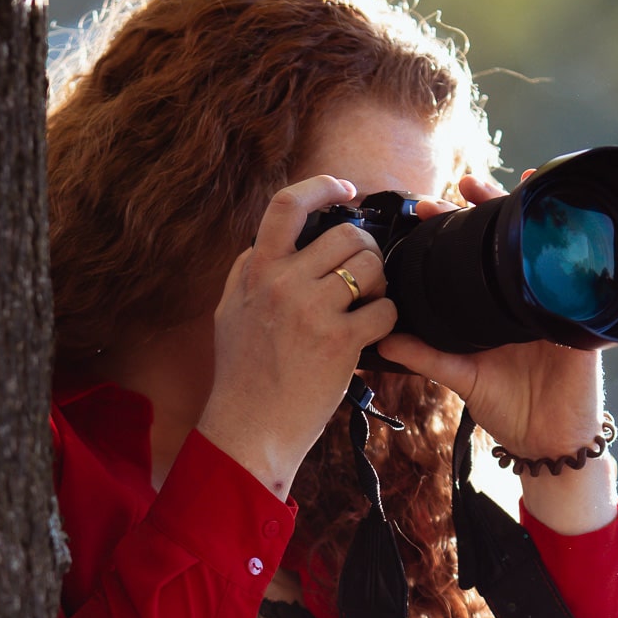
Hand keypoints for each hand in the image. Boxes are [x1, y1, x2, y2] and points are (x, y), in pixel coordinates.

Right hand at [199, 175, 396, 497]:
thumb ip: (248, 273)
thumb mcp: (229, 313)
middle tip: (367, 272)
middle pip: (346, 234)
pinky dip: (388, 318)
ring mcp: (311, 310)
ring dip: (380, 283)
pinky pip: (384, 310)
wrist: (248, 430)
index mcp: (256, 271)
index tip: (344, 189)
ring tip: (369, 305)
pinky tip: (375, 333)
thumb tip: (268, 243)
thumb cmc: (241, 376)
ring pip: (370, 266)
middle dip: (366, 248)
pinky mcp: (339, 342)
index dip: (321, 187)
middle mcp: (281, 283)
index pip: (286, 205)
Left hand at [378, 174, 617, 533]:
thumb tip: (381, 338)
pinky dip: (577, 244)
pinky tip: (565, 219)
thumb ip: (425, 354)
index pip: (469, 252)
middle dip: (488, 204)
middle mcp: (523, 294)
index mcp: (492, 303)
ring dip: (533, 210)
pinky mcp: (581, 315)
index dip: (450, 225)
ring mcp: (553, 300)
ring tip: (516, 182)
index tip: (422, 206)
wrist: (545, 441)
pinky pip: (582, 274)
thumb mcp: (460, 375)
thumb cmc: (507, 407)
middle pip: (508, 236)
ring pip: (544, 243)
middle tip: (463, 184)